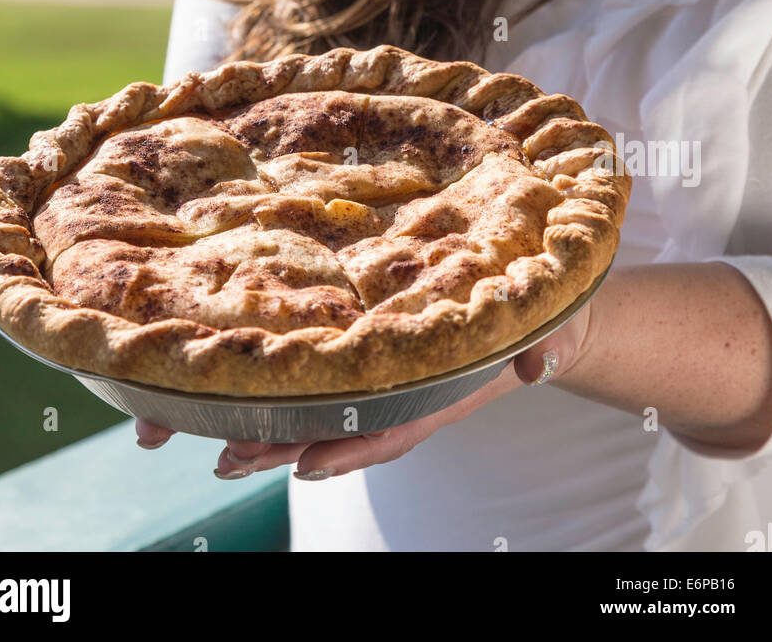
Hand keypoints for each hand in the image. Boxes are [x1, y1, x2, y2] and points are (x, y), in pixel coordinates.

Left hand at [134, 294, 597, 477]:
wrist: (540, 307)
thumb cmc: (546, 315)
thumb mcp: (556, 323)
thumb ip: (547, 343)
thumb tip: (535, 364)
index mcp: (444, 387)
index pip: (395, 427)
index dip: (353, 448)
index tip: (309, 463)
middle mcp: (408, 390)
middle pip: (341, 427)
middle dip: (285, 445)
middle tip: (228, 458)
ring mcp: (388, 375)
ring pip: (322, 409)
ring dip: (270, 428)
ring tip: (215, 446)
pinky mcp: (375, 350)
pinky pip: (327, 379)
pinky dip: (284, 390)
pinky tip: (238, 397)